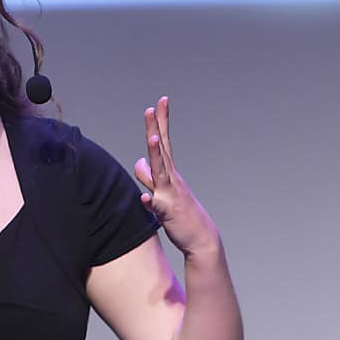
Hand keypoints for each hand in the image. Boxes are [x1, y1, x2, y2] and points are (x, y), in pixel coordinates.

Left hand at [134, 96, 219, 256]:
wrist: (200, 239)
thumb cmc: (180, 213)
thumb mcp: (163, 191)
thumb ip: (149, 176)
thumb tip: (138, 162)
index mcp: (169, 172)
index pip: (163, 142)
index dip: (161, 122)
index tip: (161, 101)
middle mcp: (170, 179)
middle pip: (160, 149)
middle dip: (156, 128)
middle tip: (151, 107)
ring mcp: (170, 194)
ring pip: (160, 173)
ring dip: (156, 156)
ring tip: (151, 139)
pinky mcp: (167, 212)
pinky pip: (157, 205)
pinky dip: (150, 201)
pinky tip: (145, 198)